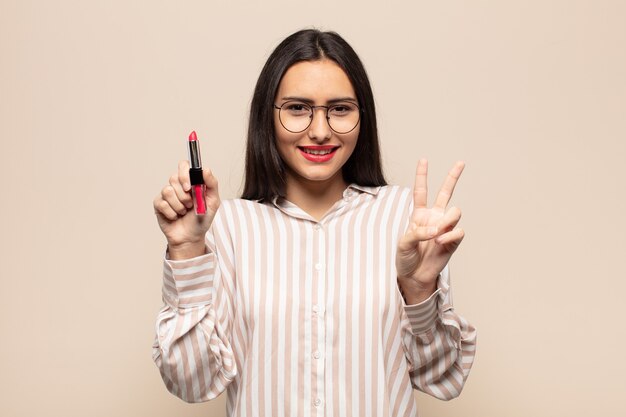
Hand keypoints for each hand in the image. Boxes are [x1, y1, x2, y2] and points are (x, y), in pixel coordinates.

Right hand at [153, 160, 219, 258]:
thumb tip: (206, 170)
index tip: (189, 187)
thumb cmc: (202, 219)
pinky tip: (176, 216)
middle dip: (184, 195)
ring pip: (168, 191)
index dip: (184, 174)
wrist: (191, 237)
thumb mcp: (213, 202)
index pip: (184, 165)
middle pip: (174, 178)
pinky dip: (172, 213)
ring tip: (184, 212)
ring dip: (179, 206)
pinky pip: (162, 203)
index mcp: (190, 181)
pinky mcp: (158, 204)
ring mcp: (166, 194)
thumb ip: (212, 184)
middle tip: (190, 205)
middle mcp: (177, 185)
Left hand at [396, 159, 464, 302]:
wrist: (414, 276)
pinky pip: (458, 231)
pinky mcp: (453, 240)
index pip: (420, 191)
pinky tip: (441, 243)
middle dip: (453, 177)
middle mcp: (434, 217)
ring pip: (455, 212)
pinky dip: (450, 235)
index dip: (422, 175)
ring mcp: (445, 227)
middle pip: (445, 192)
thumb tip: (436, 230)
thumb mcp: (403, 243)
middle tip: (461, 162)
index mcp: (419, 214)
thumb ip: (417, 233)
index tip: (423, 160)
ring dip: (447, 221)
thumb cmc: (406, 258)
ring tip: (437, 235)